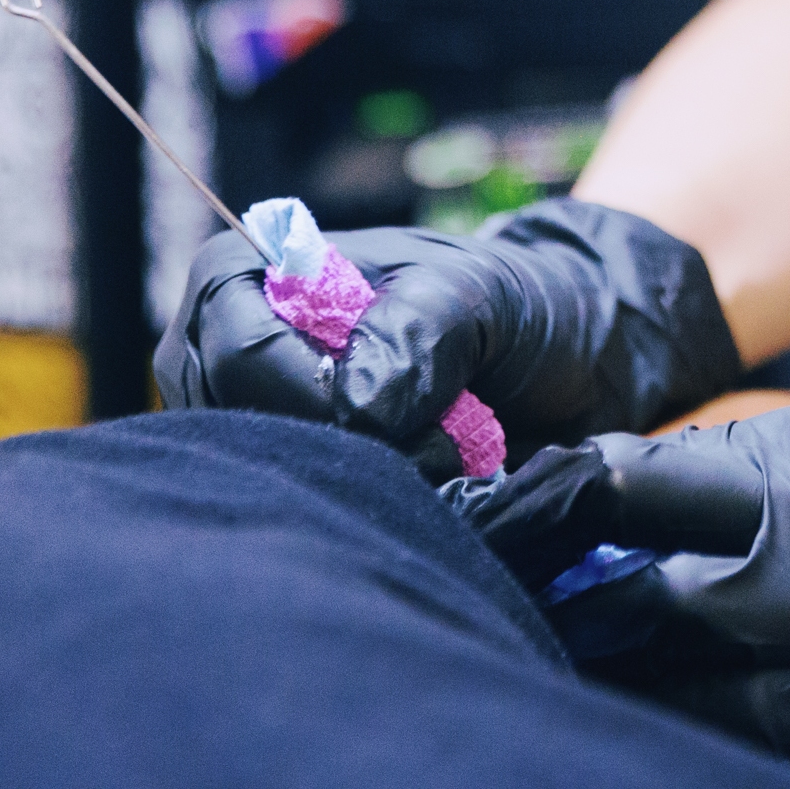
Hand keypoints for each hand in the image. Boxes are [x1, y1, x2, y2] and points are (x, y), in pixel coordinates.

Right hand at [154, 199, 742, 479]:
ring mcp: (247, 422)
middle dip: (345, 449)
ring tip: (445, 461)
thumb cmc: (519, 304)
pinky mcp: (286, 480)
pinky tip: (430, 495)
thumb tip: (357, 409)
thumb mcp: (487, 292)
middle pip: (238, 433)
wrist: (569, 361)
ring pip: (270, 486)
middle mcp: (220, 351)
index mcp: (248, 272)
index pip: (234, 354)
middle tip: (440, 446)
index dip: (312, 395)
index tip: (405, 415)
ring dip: (361, 485)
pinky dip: (371, 514)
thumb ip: (422, 330)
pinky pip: (303, 517)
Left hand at [452, 401, 789, 788]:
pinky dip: (635, 712)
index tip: (446, 504)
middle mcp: (773, 552)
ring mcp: (787, 650)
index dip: (513, 501)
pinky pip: (681, 722)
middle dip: (517, 583)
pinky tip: (594, 712)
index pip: (603, 477)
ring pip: (619, 658)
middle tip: (452, 583)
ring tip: (503, 648)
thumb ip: (738, 472)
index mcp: (785, 468)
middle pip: (589, 575)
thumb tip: (612, 495)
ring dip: (565, 651)